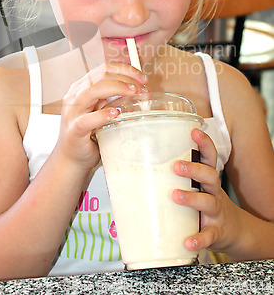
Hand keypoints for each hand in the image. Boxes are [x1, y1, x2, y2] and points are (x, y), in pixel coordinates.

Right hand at [57, 63, 148, 170]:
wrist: (72, 159)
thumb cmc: (90, 134)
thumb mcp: (102, 111)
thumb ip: (115, 100)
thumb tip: (142, 90)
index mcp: (81, 88)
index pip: (103, 69)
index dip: (125, 69)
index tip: (142, 77)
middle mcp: (75, 96)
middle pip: (100, 76)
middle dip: (125, 78)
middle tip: (142, 87)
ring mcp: (73, 112)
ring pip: (92, 90)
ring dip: (116, 88)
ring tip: (133, 93)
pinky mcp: (74, 129)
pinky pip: (87, 119)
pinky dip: (103, 114)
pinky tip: (115, 113)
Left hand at [172, 128, 239, 253]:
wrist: (235, 232)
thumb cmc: (207, 204)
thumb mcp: (199, 187)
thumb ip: (177, 177)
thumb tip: (137, 167)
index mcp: (208, 180)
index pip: (209, 157)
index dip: (204, 143)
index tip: (194, 131)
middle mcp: (214, 192)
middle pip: (210, 175)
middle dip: (194, 169)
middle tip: (176, 165)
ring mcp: (216, 213)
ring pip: (208, 202)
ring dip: (192, 198)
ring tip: (175, 196)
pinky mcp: (216, 232)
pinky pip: (208, 236)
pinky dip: (199, 239)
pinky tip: (188, 241)